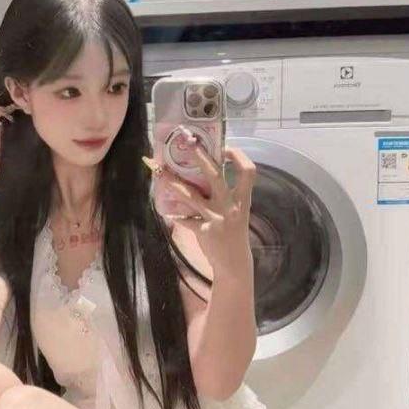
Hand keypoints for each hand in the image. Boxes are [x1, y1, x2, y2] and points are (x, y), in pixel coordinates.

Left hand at [161, 137, 255, 272]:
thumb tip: (206, 173)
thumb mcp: (237, 212)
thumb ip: (226, 195)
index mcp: (243, 200)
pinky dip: (175, 216)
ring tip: (161, 175)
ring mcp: (217, 219)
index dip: (239, 157)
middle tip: (189, 145)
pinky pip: (185, 220)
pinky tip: (167, 212)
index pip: (248, 172)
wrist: (234, 263)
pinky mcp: (204, 232)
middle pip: (216, 176)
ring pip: (192, 197)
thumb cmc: (234, 233)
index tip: (226, 148)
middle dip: (201, 158)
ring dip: (175, 184)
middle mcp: (231, 207)